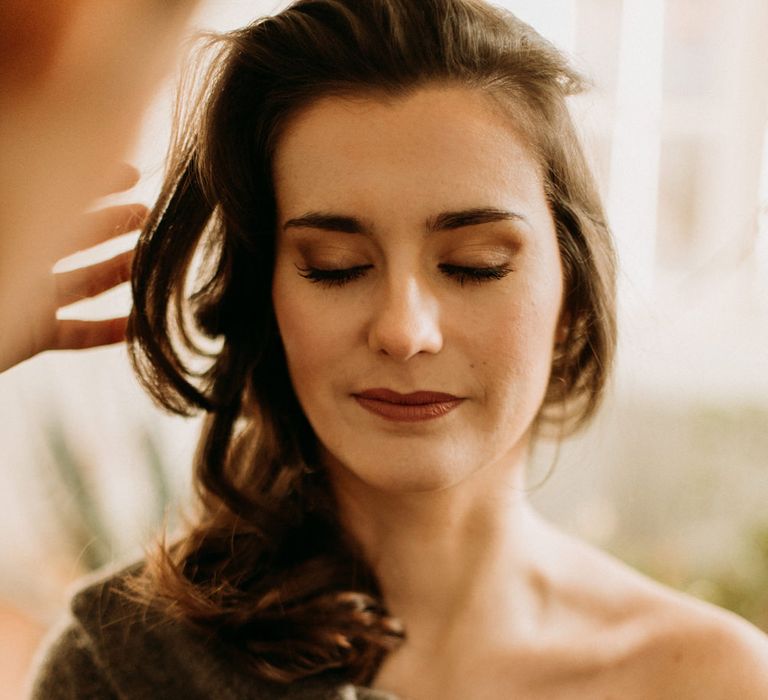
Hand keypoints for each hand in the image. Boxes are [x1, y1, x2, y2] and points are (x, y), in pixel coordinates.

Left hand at [0, 165, 147, 372]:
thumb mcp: (4, 216)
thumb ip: (26, 196)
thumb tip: (54, 150)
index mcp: (14, 224)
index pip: (59, 197)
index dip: (95, 182)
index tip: (132, 174)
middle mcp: (22, 258)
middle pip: (79, 236)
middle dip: (116, 224)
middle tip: (150, 215)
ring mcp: (29, 298)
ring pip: (86, 282)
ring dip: (120, 271)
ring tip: (152, 260)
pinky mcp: (34, 336)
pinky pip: (79, 334)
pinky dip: (108, 332)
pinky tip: (137, 324)